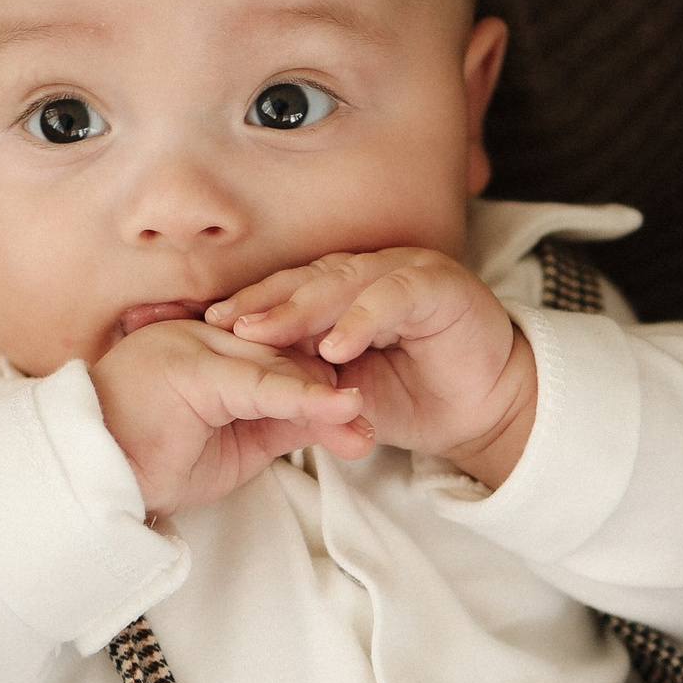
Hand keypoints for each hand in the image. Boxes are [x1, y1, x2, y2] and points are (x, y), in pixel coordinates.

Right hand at [92, 316, 372, 515]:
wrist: (92, 481)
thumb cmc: (150, 466)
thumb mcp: (231, 447)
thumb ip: (279, 425)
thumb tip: (337, 421)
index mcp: (208, 350)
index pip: (277, 358)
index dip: (321, 382)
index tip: (360, 407)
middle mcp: (202, 337)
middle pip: (284, 356)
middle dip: (332, 390)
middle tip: (371, 421)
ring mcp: (194, 348)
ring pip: (276, 366)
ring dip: (326, 395)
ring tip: (364, 418)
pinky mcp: (192, 371)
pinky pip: (258, 383)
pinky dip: (302, 396)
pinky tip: (340, 405)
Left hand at [208, 249, 536, 486]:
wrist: (481, 411)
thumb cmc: (410, 396)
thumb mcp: (341, 388)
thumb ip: (301, 373)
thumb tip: (240, 374)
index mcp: (342, 289)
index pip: (285, 291)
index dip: (245, 308)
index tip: (201, 329)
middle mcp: (369, 272)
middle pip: (304, 281)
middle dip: (260, 304)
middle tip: (219, 325)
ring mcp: (404, 272)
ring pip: (342, 282)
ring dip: (301, 309)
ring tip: (264, 335)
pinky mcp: (440, 286)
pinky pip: (393, 297)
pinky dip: (363, 319)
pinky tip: (336, 344)